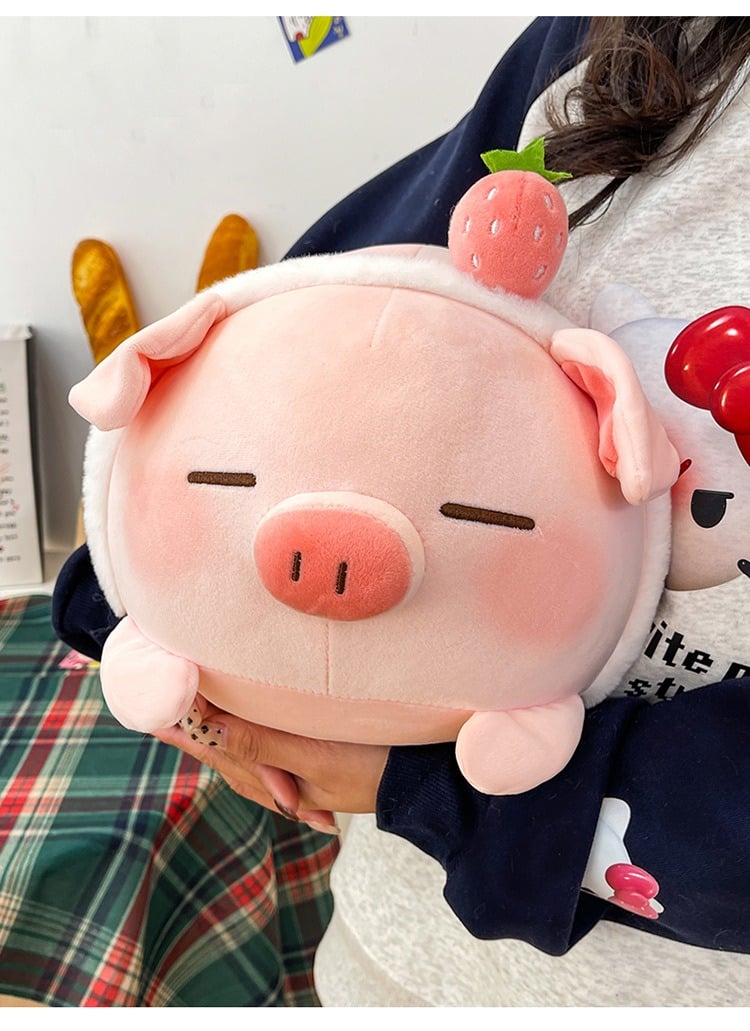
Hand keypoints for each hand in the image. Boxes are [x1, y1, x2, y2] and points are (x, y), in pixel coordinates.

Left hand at [151, 694, 388, 833]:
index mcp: (271, 777)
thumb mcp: (315, 756)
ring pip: (245, 750)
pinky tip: (243, 728)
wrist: (426, 785)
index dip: (186, 722)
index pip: (216, 746)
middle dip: (193, 727)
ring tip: (189, 713)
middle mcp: (277, 779)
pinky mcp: (313, 762)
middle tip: (159, 700)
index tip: (156, 700)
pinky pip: (268, 748)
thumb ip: (261, 744)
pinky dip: (247, 735)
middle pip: (225, 749)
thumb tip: (207, 729)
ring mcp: (296, 773)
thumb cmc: (374, 765)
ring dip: (217, 730)